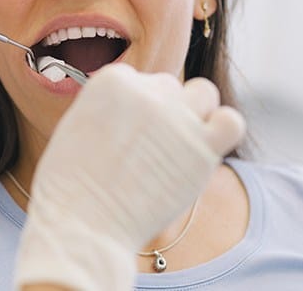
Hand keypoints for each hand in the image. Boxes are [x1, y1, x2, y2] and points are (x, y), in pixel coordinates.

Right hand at [15, 64, 244, 290]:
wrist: (82, 223)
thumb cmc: (71, 182)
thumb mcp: (78, 122)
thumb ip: (110, 105)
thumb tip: (133, 106)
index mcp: (113, 79)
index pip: (138, 79)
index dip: (133, 106)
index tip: (126, 131)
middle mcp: (148, 91)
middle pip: (168, 87)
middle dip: (161, 110)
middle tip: (148, 145)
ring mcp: (177, 118)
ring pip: (203, 93)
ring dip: (194, 111)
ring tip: (179, 140)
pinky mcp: (203, 148)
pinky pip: (231, 122)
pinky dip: (222, 128)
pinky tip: (205, 146)